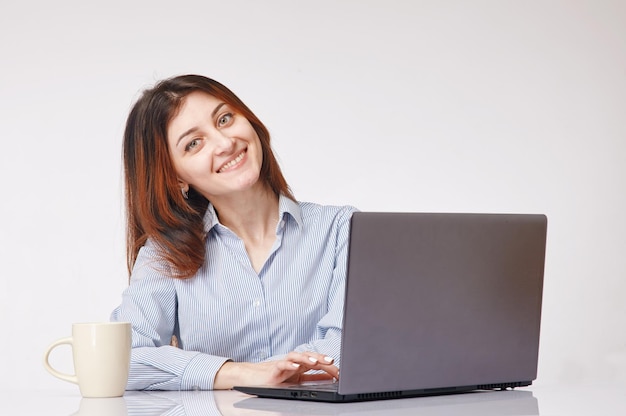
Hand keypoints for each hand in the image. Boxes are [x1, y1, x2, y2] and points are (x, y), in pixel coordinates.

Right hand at [214, 351, 338, 389]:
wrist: (253, 377)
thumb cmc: (276, 376)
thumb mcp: (299, 379)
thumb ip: (314, 378)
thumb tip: (331, 377)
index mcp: (301, 365)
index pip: (317, 362)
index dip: (328, 366)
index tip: (339, 372)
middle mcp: (293, 362)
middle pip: (308, 356)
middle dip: (320, 358)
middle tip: (331, 361)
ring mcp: (283, 364)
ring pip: (296, 357)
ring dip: (306, 358)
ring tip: (315, 362)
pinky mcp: (273, 370)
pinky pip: (282, 365)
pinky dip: (289, 365)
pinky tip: (296, 367)